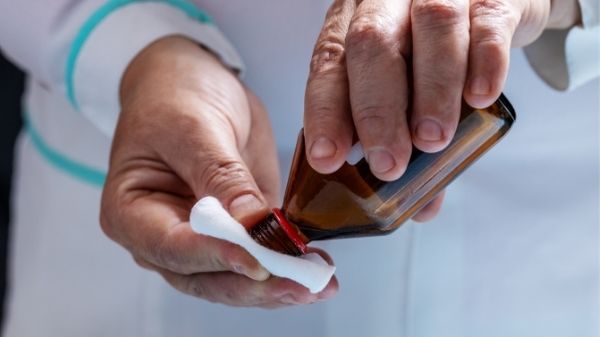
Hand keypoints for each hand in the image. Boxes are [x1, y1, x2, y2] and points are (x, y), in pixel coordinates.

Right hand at [100, 36, 337, 307]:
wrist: (192, 83)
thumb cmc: (175, 97)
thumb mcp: (193, 127)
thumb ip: (220, 175)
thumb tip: (251, 221)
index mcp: (131, 213)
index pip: (173, 247)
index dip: (216, 257)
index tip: (257, 261)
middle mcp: (163, 238)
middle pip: (205, 277)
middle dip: (254, 283)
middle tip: (300, 282)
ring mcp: (201, 240)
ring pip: (234, 278)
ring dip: (276, 282)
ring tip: (317, 281)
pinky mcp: (235, 232)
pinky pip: (258, 257)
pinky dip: (286, 264)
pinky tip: (315, 265)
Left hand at [303, 0, 578, 219]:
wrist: (491, 2)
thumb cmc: (435, 50)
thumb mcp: (407, 85)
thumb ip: (408, 137)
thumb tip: (420, 206)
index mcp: (354, 22)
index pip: (328, 64)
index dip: (325, 113)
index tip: (329, 158)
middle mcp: (388, 0)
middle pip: (372, 44)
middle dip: (378, 110)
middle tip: (389, 163)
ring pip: (431, 26)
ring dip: (431, 91)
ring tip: (433, 139)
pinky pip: (487, 22)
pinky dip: (484, 62)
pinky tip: (480, 96)